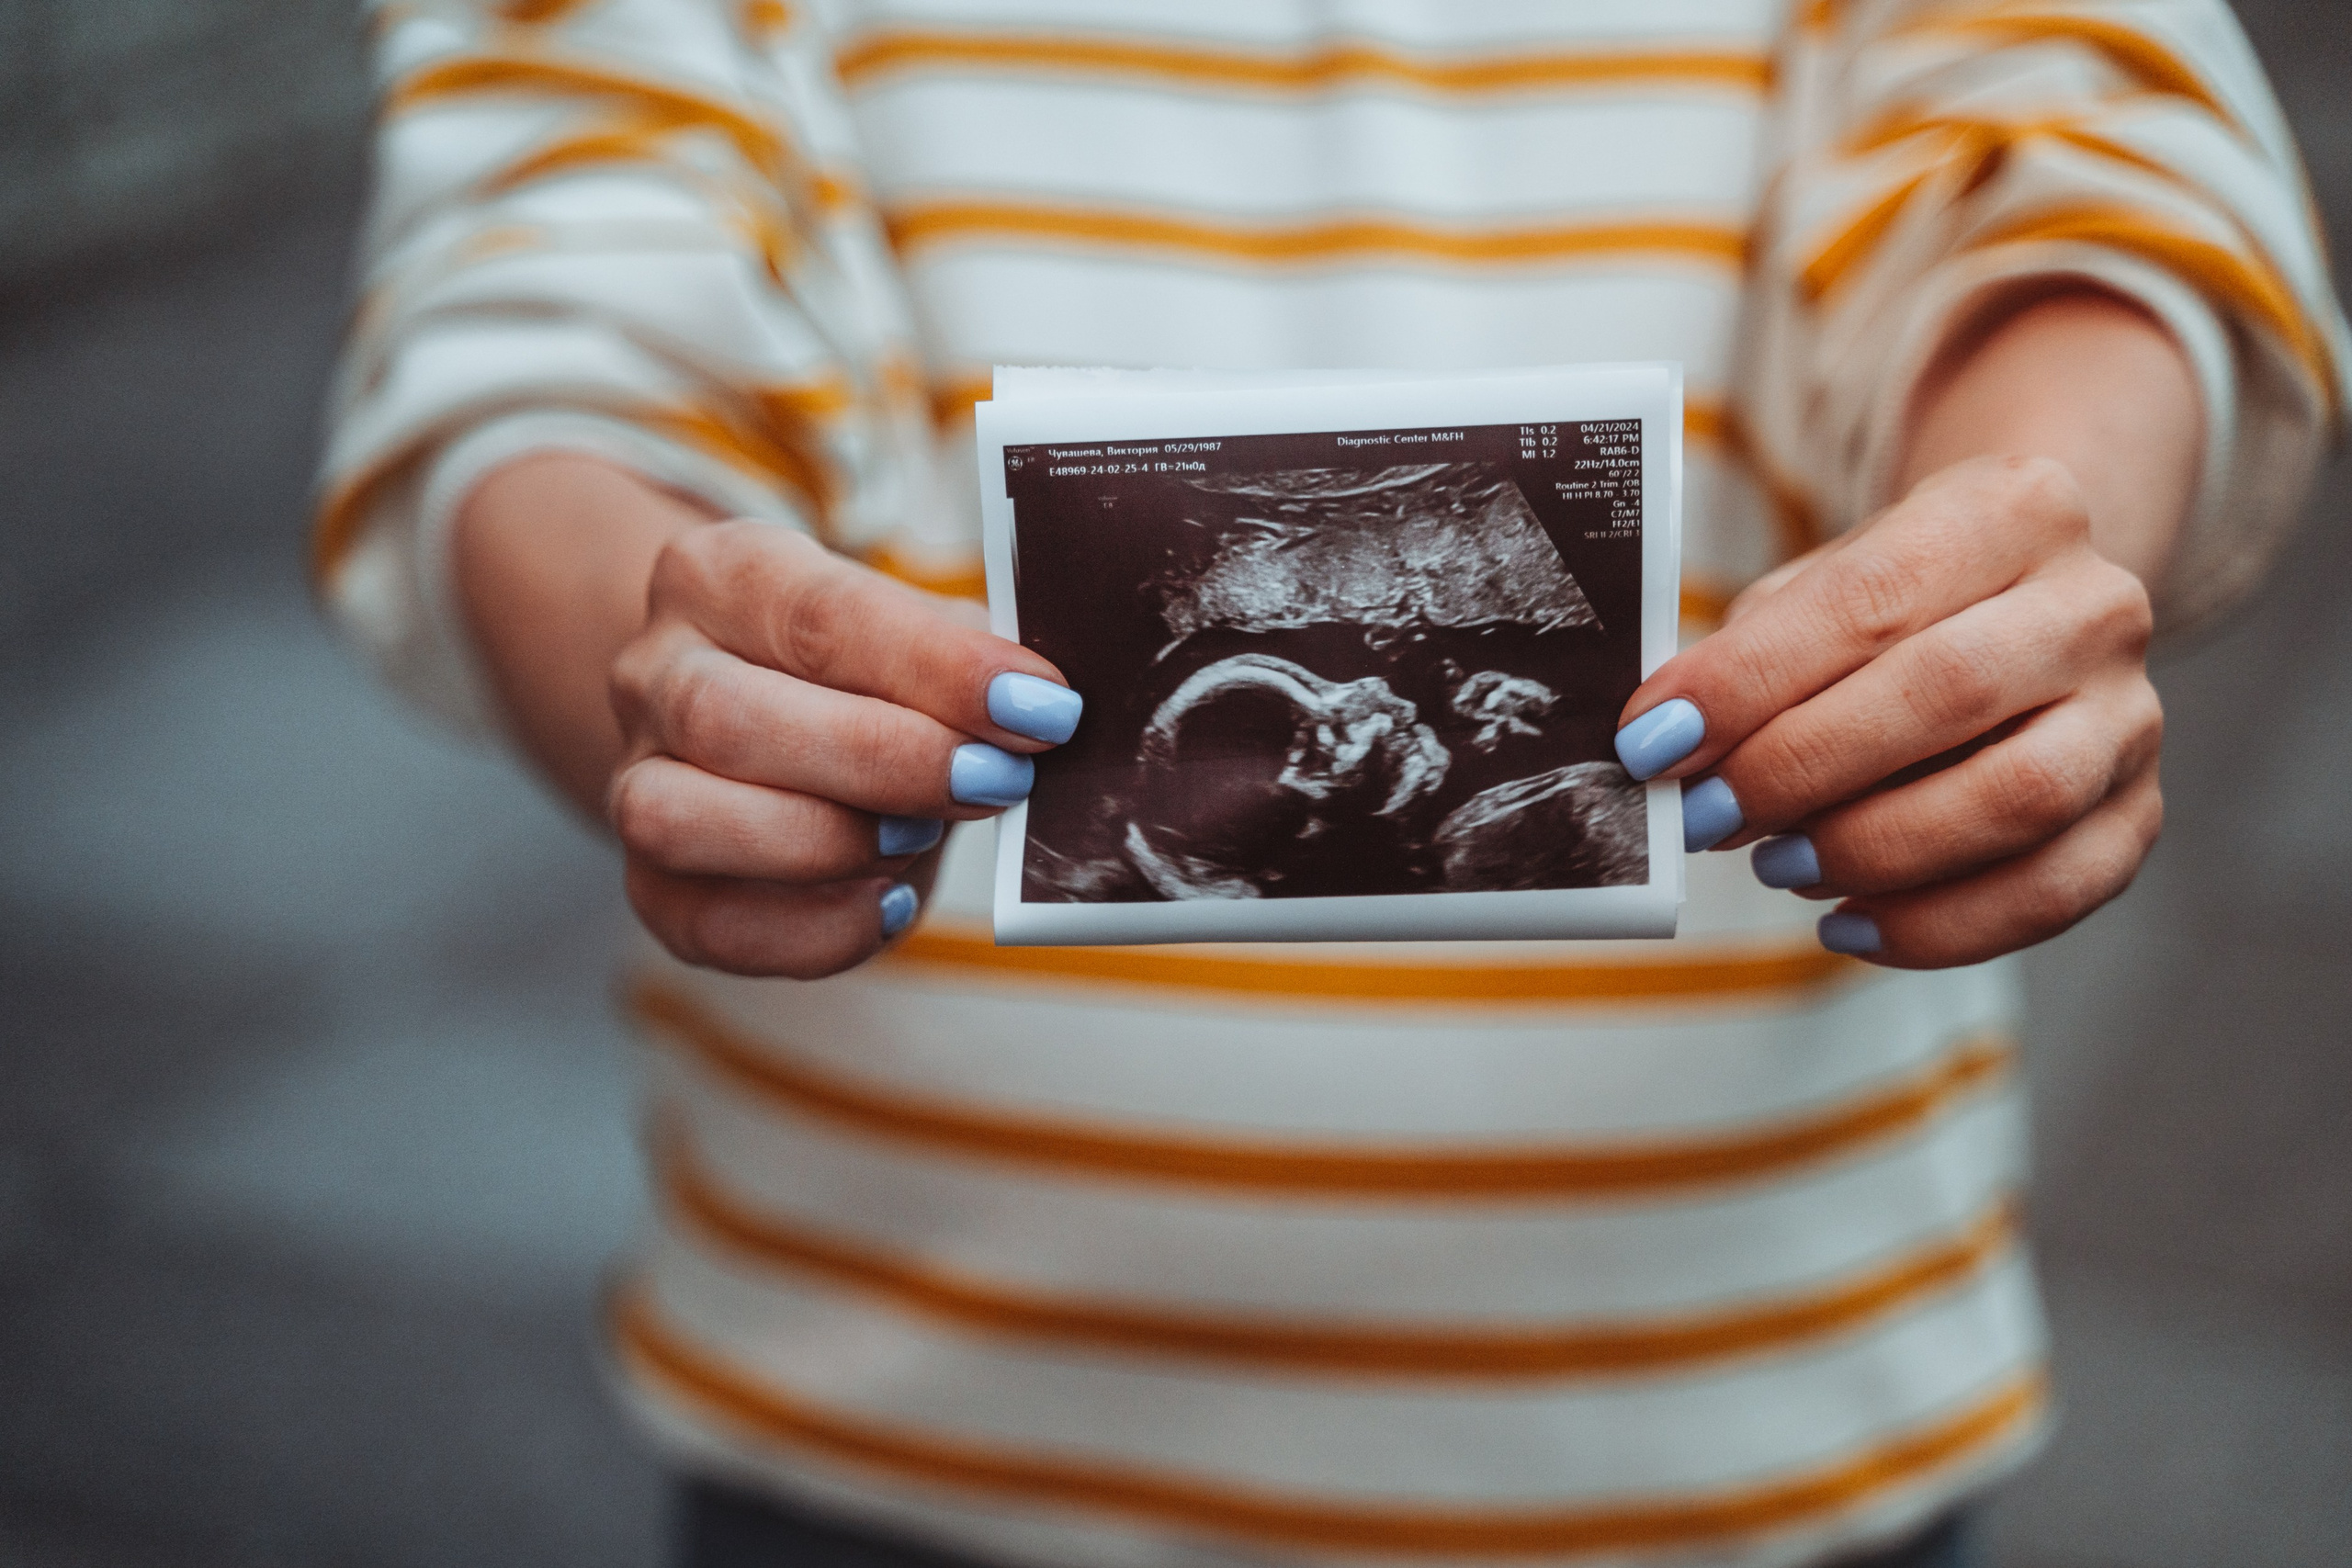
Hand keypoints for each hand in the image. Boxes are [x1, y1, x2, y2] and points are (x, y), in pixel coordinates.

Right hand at [605, 522, 1080, 976]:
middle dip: (884, 760)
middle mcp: (655, 672)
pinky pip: (706, 926)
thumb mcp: (914, 629)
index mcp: (722, 576)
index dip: (937, 668)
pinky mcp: (651, 887)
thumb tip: (1047, 704)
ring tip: (922, 837)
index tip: (1039, 706)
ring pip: (678, 819)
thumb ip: (967, 655)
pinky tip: (888, 904)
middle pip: (729, 717)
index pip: (820, 614)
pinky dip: (808, 929)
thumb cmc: (865, 671)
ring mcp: (635, 780)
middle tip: (997, 781)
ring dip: (823, 840)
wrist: (770, 715)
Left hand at [1614, 454, 2162, 967]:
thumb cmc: (1899, 602)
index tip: (1656, 738)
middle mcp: (2095, 606)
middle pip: (1945, 694)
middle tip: (1707, 815)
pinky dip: (1936, 926)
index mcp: (2014, 510)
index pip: (1869, 597)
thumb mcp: (1821, 586)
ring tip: (1777, 864)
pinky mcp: (2138, 817)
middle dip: (1801, 768)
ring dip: (1872, 849)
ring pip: (2013, 800)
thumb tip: (1667, 744)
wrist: (2025, 607)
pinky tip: (1847, 922)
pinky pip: (2049, 893)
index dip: (1750, 680)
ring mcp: (2131, 717)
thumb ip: (1750, 656)